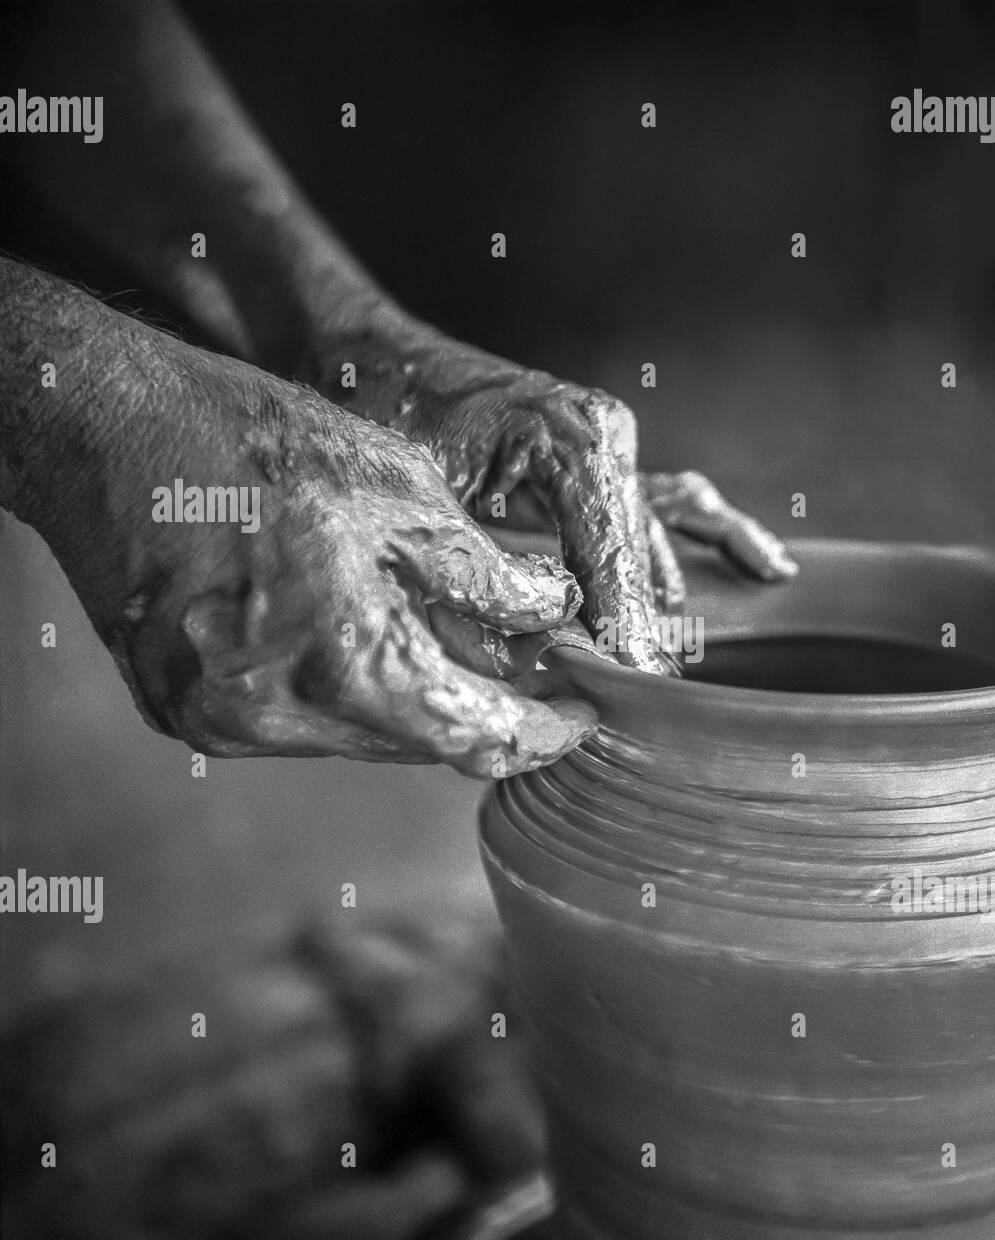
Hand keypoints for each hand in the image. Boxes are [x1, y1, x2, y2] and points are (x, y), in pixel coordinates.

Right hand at [7, 277, 596, 774]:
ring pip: (362, 740)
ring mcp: (222, 723)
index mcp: (348, 663)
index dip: (543, 731)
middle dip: (483, 710)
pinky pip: (300, 726)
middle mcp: (279, 716)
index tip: (582, 716)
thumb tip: (553, 617)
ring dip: (415, 703)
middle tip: (530, 668)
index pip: (479, 734)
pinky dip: (348, 695)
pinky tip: (357, 636)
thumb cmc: (255, 445)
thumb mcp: (403, 492)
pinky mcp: (184, 714)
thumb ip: (489, 577)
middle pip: (421, 746)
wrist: (104, 430)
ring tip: (445, 640)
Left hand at [308, 304, 797, 669]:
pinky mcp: (605, 464)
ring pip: (671, 529)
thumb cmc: (387, 409)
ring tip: (681, 665)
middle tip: (643, 699)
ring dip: (677, 599)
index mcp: (576, 436)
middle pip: (644, 554)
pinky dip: (710, 539)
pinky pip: (672, 506)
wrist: (375, 355)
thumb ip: (481, 569)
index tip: (630, 687)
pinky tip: (763, 567)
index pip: (618, 553)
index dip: (622, 628)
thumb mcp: (421, 493)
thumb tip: (528, 657)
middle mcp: (609, 436)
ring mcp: (614, 448)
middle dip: (641, 629)